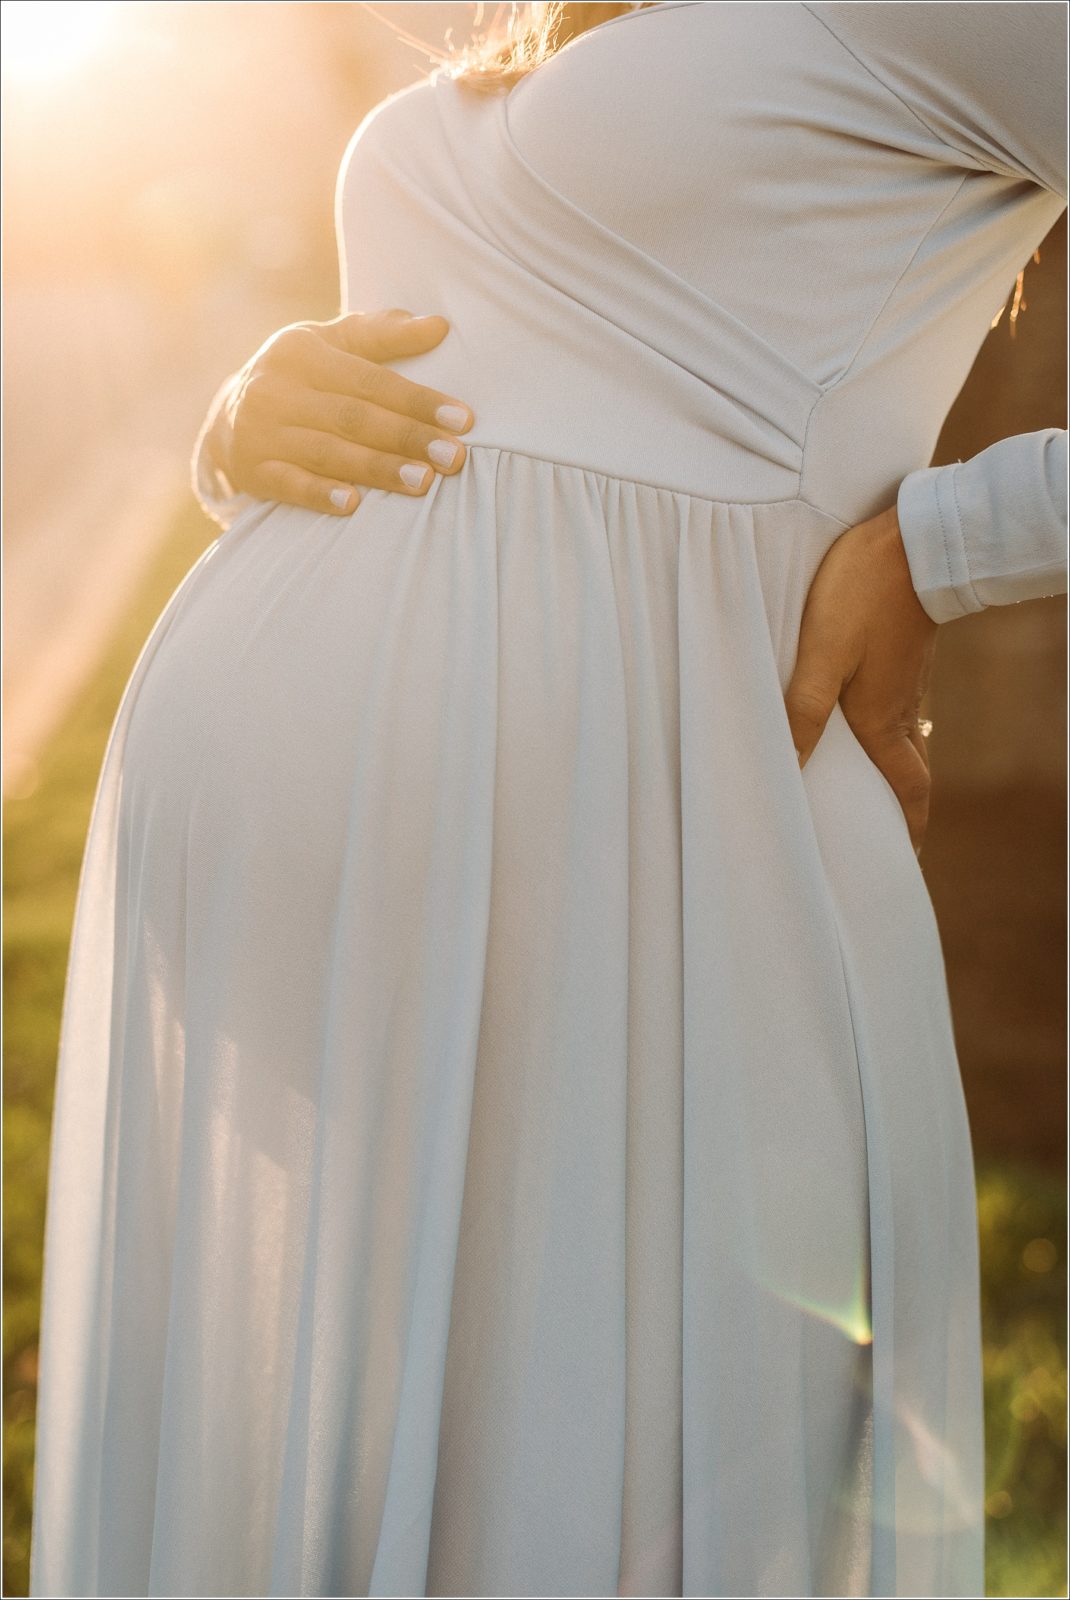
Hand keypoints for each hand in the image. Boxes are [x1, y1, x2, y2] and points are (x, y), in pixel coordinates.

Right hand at [206, 308, 474, 515]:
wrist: (227, 418)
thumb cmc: (302, 376)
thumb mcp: (331, 344)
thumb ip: (383, 335)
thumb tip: (441, 326)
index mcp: (304, 354)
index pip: (371, 380)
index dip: (418, 401)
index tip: (463, 420)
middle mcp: (279, 390)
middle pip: (354, 418)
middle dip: (408, 437)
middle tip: (454, 458)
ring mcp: (263, 433)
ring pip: (329, 453)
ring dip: (378, 469)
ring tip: (423, 482)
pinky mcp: (254, 471)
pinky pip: (290, 485)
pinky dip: (320, 494)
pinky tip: (353, 505)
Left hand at [784, 502, 938, 854]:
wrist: (914, 540)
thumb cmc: (864, 596)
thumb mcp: (823, 655)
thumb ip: (802, 711)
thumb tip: (788, 767)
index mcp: (884, 720)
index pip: (909, 789)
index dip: (909, 826)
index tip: (908, 855)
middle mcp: (902, 708)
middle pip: (906, 770)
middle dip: (896, 803)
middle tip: (878, 828)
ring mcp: (908, 680)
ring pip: (900, 736)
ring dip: (886, 763)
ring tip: (861, 779)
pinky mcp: (904, 654)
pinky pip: (895, 704)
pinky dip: (882, 725)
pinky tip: (859, 714)